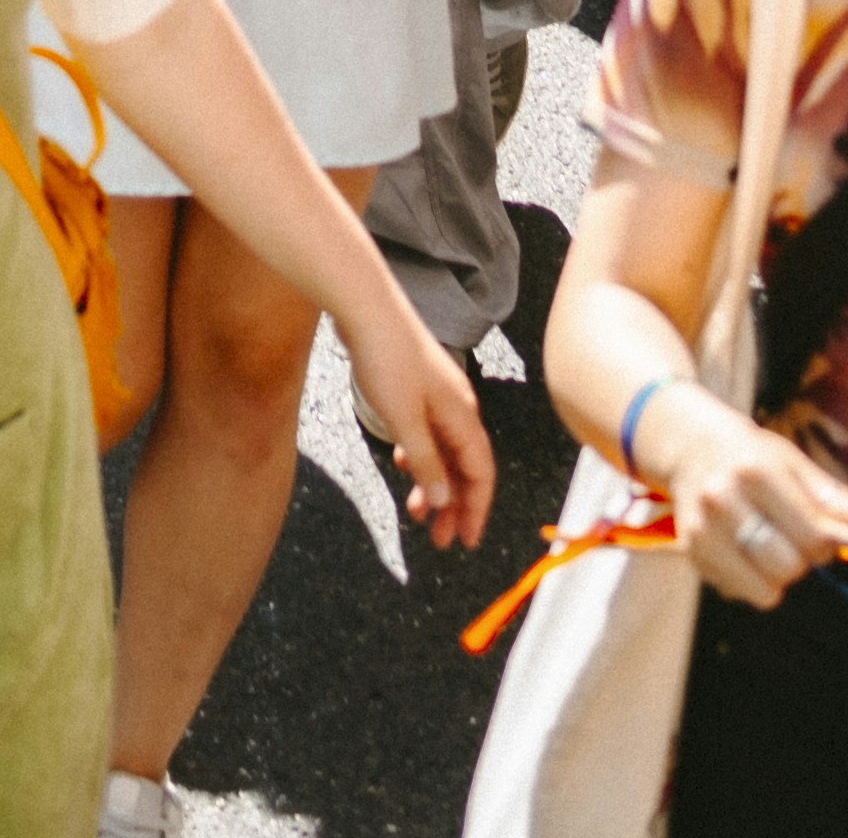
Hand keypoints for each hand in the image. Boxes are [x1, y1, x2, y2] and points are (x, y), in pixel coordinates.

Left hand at [337, 285, 494, 556]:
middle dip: (454, 506)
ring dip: (433, 484)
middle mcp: (456, 407)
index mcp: (462, 415)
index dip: (476, 510)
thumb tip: (444, 501)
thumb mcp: (404, 420)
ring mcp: (437, 396)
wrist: (365, 305)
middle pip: (464, 467)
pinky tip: (401, 464)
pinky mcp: (417, 388)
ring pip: (444, 452)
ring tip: (414, 512)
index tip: (466, 541)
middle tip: (438, 539)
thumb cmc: (386, 357)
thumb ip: (425, 462)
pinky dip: (418, 456)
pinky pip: (427, 434)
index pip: (481, 473)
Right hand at [638, 395, 847, 611]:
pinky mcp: (690, 551)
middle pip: (787, 566)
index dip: (825, 546)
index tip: (822, 538)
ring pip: (763, 590)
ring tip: (768, 545)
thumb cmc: (754, 454)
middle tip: (792, 539)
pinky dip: (749, 581)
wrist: (687, 443)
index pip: (811, 533)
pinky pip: (739, 593)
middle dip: (801, 562)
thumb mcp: (796, 465)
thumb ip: (844, 502)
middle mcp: (724, 497)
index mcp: (757, 470)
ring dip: (776, 577)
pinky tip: (741, 550)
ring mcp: (702, 527)